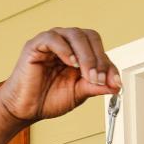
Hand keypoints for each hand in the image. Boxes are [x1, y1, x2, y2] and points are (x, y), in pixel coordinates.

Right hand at [0, 27, 120, 124]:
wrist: (26, 109)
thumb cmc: (49, 99)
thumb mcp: (79, 93)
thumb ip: (96, 87)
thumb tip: (116, 85)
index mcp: (79, 54)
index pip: (99, 50)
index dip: (109, 65)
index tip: (115, 83)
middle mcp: (67, 44)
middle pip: (89, 37)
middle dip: (98, 59)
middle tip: (99, 79)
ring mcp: (51, 42)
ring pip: (74, 35)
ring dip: (85, 55)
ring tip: (86, 74)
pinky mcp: (36, 45)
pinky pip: (52, 38)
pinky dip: (64, 49)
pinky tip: (70, 63)